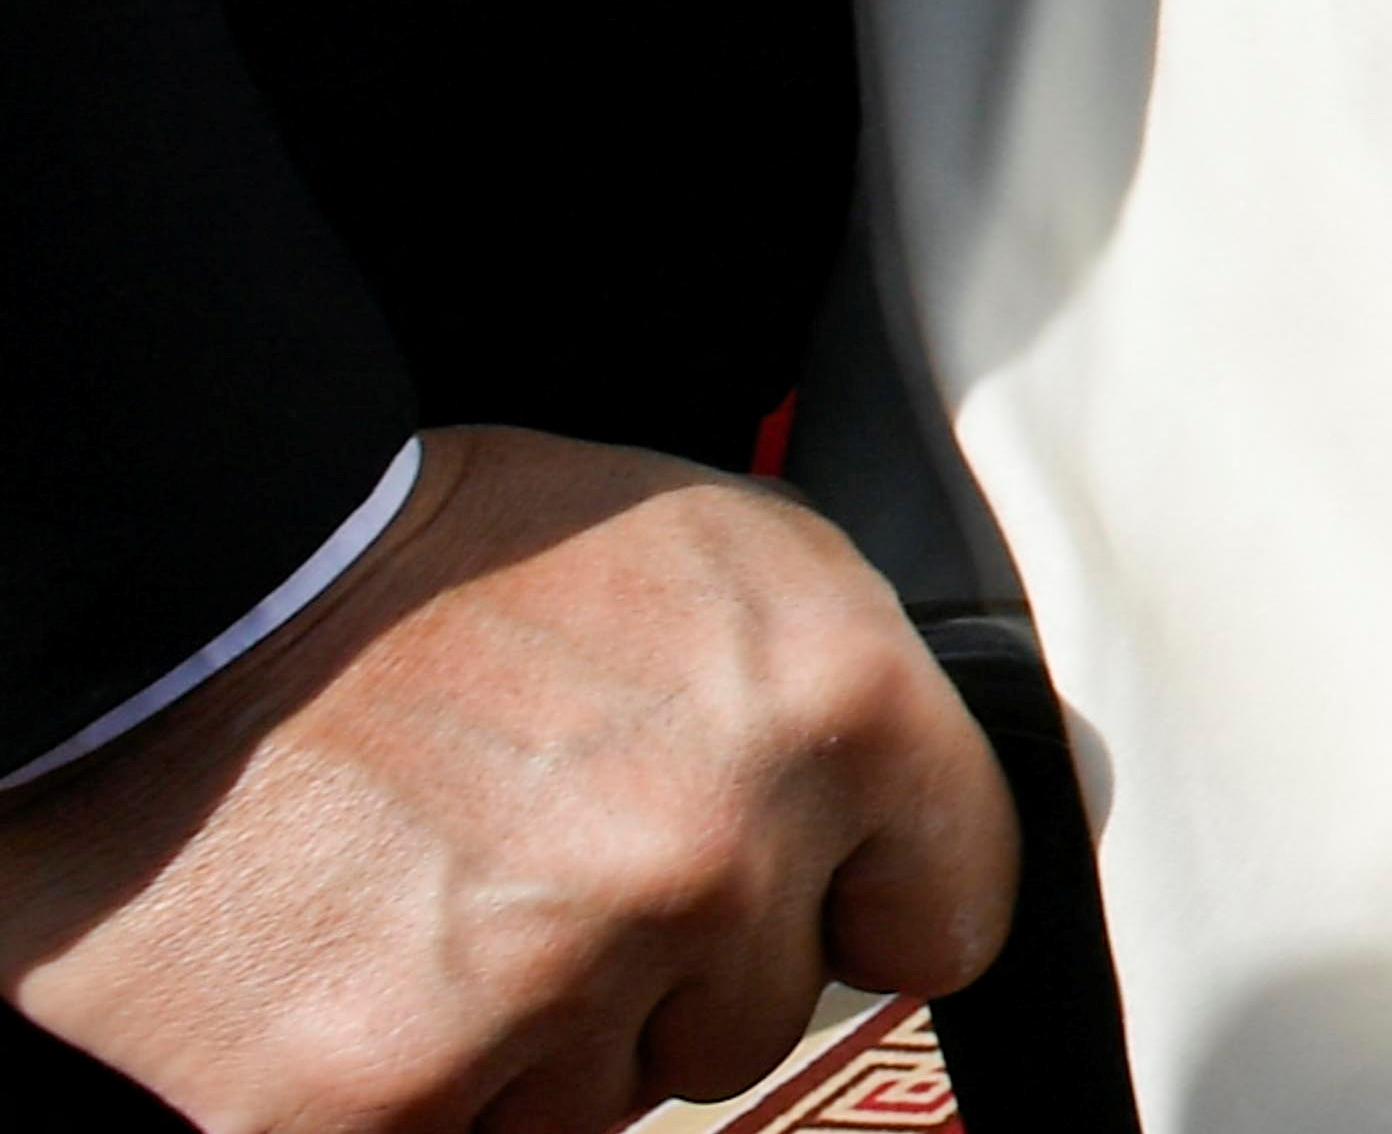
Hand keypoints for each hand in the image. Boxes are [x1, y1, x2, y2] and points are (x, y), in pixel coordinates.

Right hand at [0, 430, 1014, 1133]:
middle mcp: (709, 851)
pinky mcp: (385, 1092)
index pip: (950, 911)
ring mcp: (551, 980)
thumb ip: (838, 701)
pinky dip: (418, 1090)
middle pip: (757, 1017)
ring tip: (440, 888)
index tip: (809, 894)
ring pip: (608, 1100)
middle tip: (545, 847)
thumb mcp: (723, 554)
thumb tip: (907, 832)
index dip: (865, 907)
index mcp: (830, 704)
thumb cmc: (455, 560)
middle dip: (669, 962)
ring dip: (537, 1031)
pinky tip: (364, 973)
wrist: (200, 588)